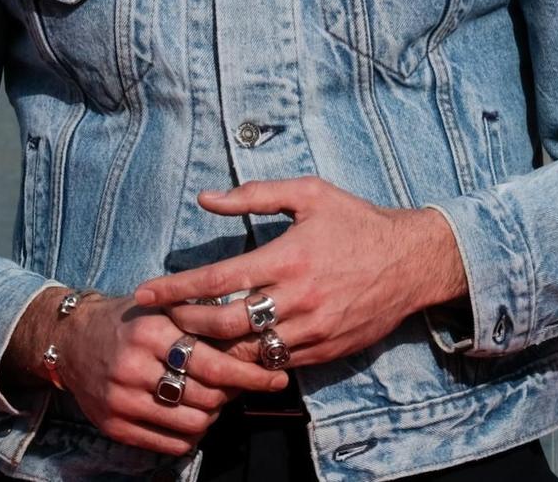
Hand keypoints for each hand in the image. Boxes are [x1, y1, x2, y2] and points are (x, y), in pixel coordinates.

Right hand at [9, 293, 287, 456]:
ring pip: (193, 424)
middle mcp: (135, 366)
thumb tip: (255, 336)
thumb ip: (200, 320)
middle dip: (231, 395)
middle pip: (207, 397)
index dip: (250, 374)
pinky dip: (190, 436)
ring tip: (212, 401)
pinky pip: (169, 444)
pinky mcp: (114, 426)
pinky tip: (191, 417)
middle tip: (239, 387)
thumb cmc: (128, 321)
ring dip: (213, 417)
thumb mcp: (160, 307)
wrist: (70, 341)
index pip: (213, 362)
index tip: (276, 377)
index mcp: (152, 331)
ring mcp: (122, 400)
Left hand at [133, 178, 468, 369]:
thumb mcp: (309, 194)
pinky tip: (229, 350)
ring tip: (187, 338)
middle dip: (184, 322)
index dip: (175, 289)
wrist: (411, 261)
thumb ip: (255, 195)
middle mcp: (297, 299)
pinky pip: (275, 363)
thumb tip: (205, 198)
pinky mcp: (324, 351)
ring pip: (246, 351)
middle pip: (223, 323)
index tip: (145, 291)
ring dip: (211, 347)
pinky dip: (247, 360)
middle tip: (162, 318)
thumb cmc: (356, 221)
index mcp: (288, 257)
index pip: (217, 279)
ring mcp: (312, 330)